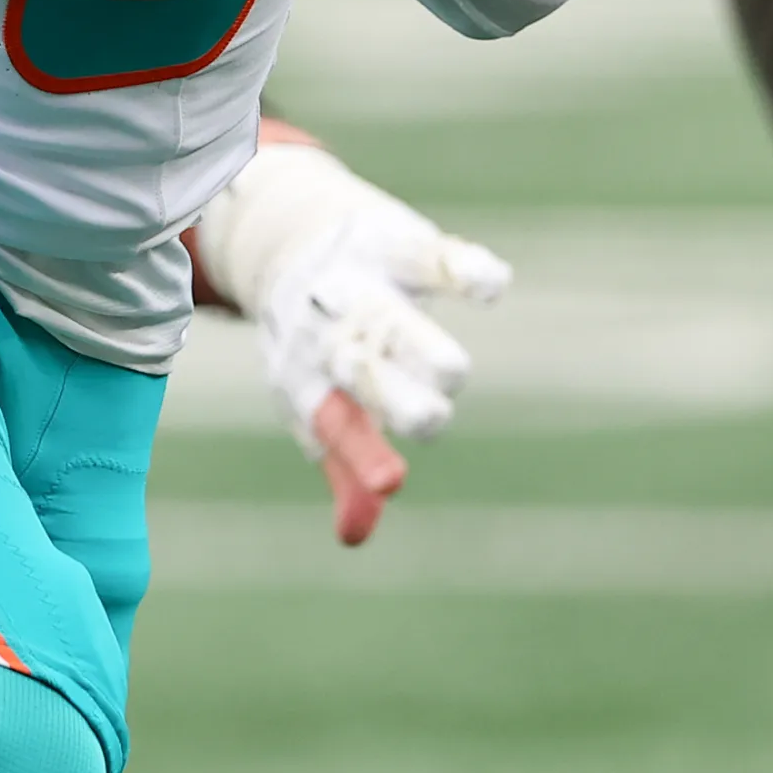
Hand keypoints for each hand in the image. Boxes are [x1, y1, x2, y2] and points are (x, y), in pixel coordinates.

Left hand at [195, 138, 509, 542]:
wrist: (282, 235)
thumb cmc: (310, 338)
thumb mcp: (317, 397)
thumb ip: (346, 460)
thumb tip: (353, 536)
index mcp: (311, 379)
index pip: (338, 426)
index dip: (364, 456)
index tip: (392, 484)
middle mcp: (331, 333)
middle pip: (366, 373)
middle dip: (395, 397)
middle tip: (426, 417)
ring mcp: (361, 285)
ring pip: (396, 321)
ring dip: (420, 348)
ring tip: (448, 371)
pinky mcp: (390, 241)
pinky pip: (428, 256)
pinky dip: (458, 268)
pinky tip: (489, 283)